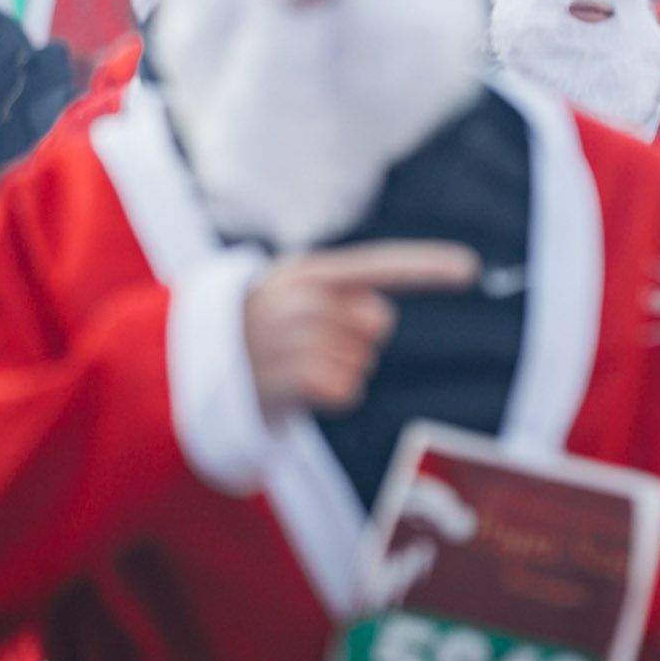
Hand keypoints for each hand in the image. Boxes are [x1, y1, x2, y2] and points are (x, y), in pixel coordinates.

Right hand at [243, 241, 478, 419]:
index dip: (426, 265)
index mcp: (308, 271)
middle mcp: (298, 295)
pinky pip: (345, 390)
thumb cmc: (261, 333)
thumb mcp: (294, 298)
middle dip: (356, 340)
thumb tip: (380, 318)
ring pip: (362, 360)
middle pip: (377, 322)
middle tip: (312, 346)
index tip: (472, 268)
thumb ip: (342, 298)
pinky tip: (298, 391)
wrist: (188, 367)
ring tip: (296, 367)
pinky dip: (330, 397)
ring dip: (339, 371)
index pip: (378, 263)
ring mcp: (289, 335)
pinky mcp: (285, 377)